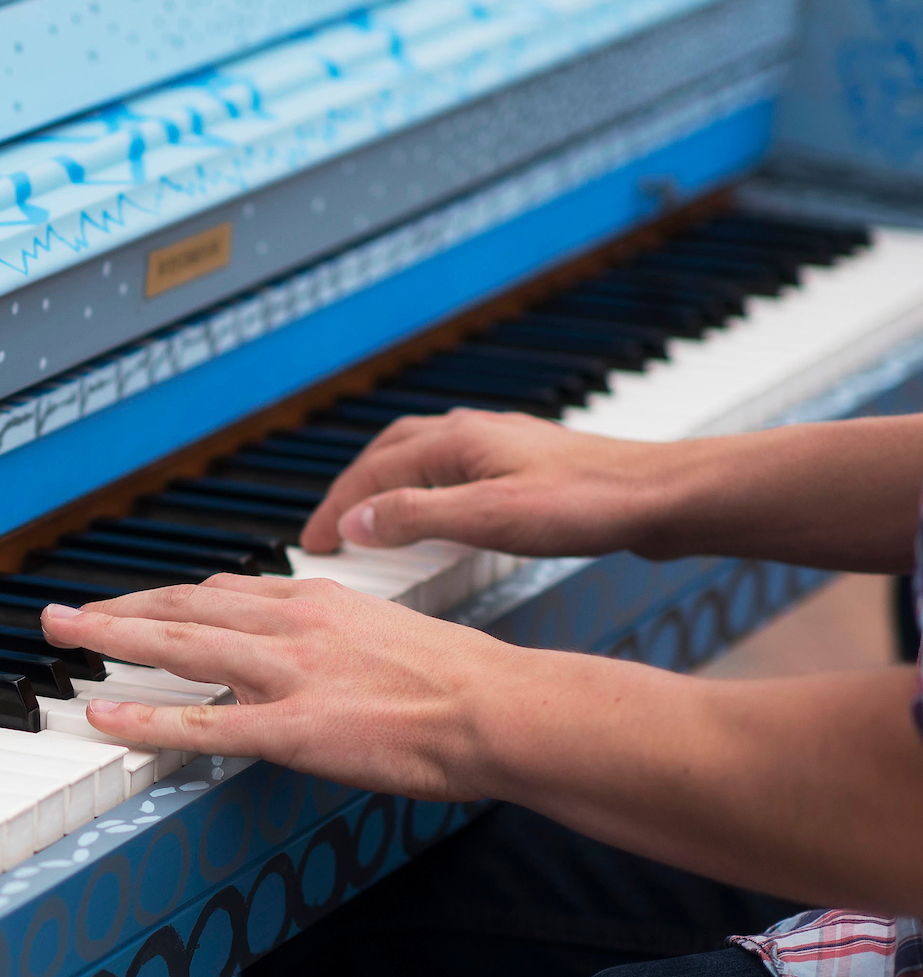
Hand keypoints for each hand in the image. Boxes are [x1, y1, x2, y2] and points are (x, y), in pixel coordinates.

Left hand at [42, 576, 527, 799]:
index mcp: (315, 602)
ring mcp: (289, 676)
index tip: (125, 606)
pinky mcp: (295, 729)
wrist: (503, 709)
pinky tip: (104, 719)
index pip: (217, 591)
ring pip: (179, 648)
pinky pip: (203, 724)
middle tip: (61, 615)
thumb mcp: (384, 631)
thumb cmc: (461, 680)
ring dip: (110, 639)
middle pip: (182, 607)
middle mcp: (292, 626)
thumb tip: (295, 639)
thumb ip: (329, 632)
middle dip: (115, 609)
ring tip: (62, 638)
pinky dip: (146, 720)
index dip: (160, 599)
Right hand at [298, 409, 681, 558]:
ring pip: (422, 454)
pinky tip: (443, 506)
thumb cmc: (589, 505)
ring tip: (372, 515)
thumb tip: (357, 521)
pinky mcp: (528, 463)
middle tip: (330, 527)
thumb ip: (418, 518)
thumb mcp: (491, 518)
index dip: (335, 510)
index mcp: (457, 442)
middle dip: (353, 489)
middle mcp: (474, 433)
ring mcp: (503, 444)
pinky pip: (455, 466)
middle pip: (390, 453)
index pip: (371, 474)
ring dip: (387, 482)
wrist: (666, 496)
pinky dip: (426, 485)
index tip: (311, 543)